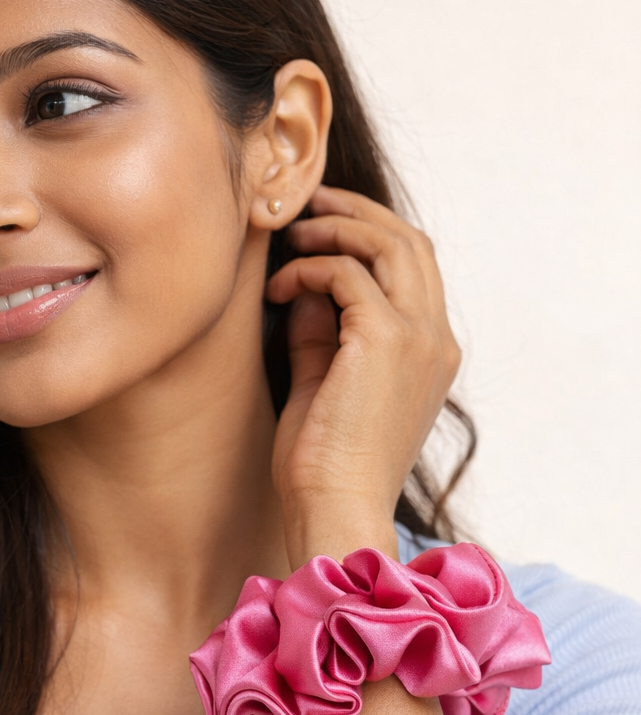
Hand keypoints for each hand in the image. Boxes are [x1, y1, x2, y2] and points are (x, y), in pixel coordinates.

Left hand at [265, 184, 459, 567]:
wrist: (334, 510)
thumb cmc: (322, 467)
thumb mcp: (323, 386)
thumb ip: (320, 335)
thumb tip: (304, 287)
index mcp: (432, 354)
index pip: (415, 267)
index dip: (370, 234)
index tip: (320, 227)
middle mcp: (437, 340)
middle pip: (410, 241)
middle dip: (356, 212)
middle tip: (306, 204)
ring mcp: (419, 337)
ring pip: (389, 243)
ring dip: (335, 228)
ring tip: (291, 236)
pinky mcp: (386, 340)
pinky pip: (348, 272)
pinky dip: (311, 268)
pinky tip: (278, 290)